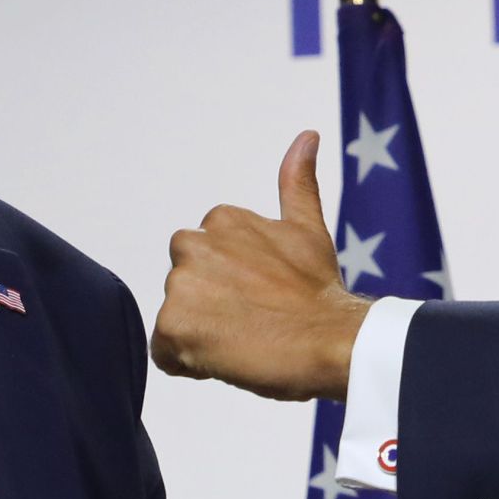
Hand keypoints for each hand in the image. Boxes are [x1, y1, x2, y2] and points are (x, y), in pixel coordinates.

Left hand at [153, 131, 371, 401]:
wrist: (332, 339)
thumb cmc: (321, 293)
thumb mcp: (306, 230)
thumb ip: (297, 182)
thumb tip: (307, 136)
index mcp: (221, 221)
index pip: (206, 264)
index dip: (233, 288)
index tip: (264, 301)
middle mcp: (192, 246)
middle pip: (186, 290)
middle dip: (210, 307)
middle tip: (254, 322)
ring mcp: (181, 286)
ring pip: (177, 320)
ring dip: (202, 335)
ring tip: (245, 342)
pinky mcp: (174, 325)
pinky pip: (166, 353)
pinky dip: (189, 363)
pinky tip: (226, 359)